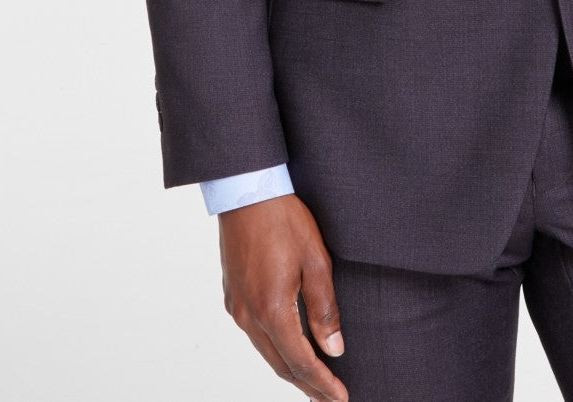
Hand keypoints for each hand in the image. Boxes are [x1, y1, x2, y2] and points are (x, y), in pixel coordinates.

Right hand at [218, 194, 348, 400]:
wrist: (246, 191)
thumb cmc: (284, 219)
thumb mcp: (316, 260)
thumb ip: (325, 308)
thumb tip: (335, 349)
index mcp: (272, 310)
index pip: (300, 362)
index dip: (322, 384)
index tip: (340, 399)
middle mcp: (249, 316)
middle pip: (280, 365)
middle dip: (306, 385)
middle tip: (329, 399)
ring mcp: (237, 307)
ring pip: (265, 351)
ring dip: (290, 369)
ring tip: (312, 380)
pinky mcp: (232, 295)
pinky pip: (254, 334)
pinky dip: (274, 348)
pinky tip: (287, 347)